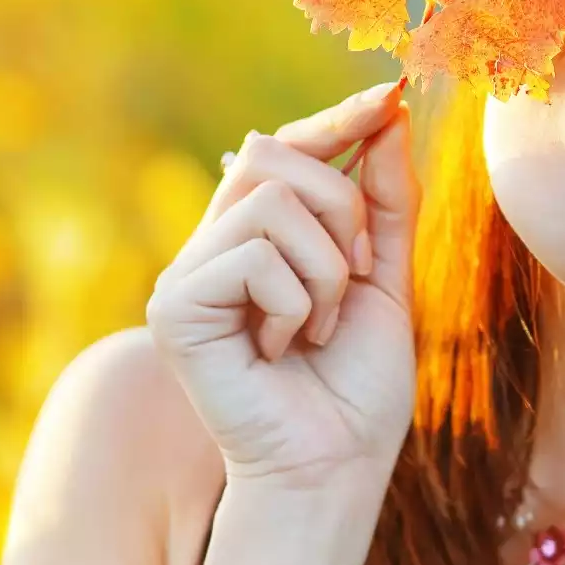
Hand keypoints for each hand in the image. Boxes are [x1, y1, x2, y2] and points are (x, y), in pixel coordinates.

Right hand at [144, 81, 419, 490]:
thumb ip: (385, 199)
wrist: (335, 467)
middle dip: (342, 210)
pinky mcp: (173, 307)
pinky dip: (296, 304)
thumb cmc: (357, 387)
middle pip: (274, 154)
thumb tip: (388, 111)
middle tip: (351, 279)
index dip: (335, 119)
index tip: (392, 97)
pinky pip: (254, 256)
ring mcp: (186, 273)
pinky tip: (281, 349)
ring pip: (273, 203)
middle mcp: (213, 243)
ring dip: (325, 270)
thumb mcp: (386, 276)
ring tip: (317, 327)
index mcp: (257, 234)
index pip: (288, 147)